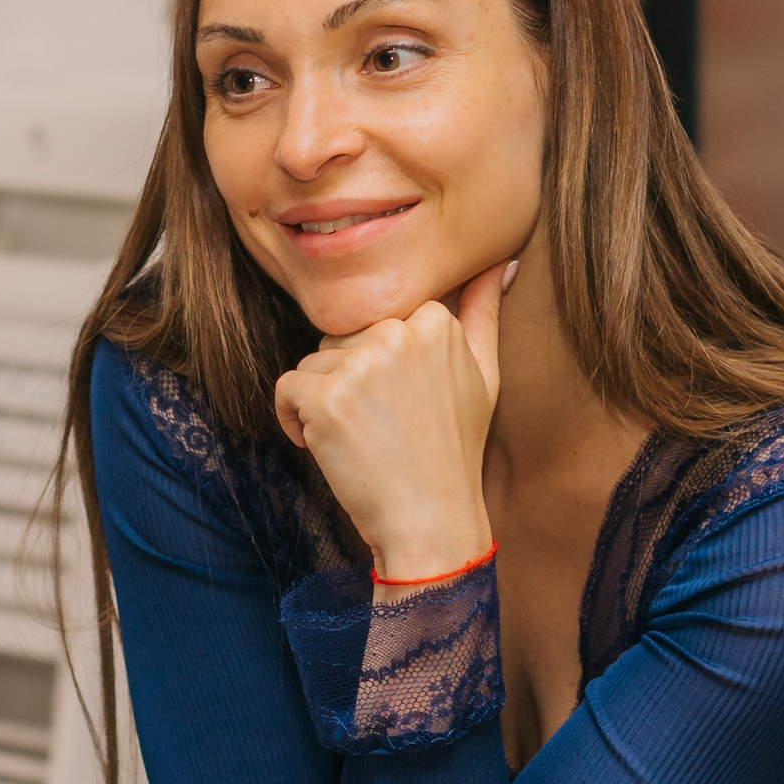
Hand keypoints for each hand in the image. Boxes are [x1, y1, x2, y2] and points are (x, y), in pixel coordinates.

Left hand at [272, 259, 509, 585]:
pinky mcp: (326, 397)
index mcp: (434, 320)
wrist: (431, 520)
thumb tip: (498, 262)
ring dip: (323, 402)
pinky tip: (324, 448)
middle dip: (348, 381)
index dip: (376, 367)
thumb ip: (483, 313)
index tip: (400, 405)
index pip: (374, 322)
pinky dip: (293, 420)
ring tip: (362, 439)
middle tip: (383, 428)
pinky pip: (286, 389)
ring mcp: (361, 364)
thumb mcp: (484, 377)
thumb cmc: (453, 451)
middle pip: (340, 338)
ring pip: (313, 362)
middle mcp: (398, 333)